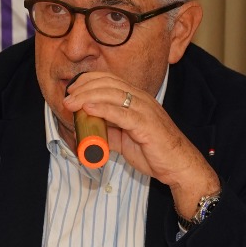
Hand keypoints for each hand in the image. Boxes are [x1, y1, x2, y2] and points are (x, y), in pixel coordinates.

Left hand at [63, 72, 218, 217]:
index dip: (88, 81)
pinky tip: (89, 108)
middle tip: (67, 99)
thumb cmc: (154, 151)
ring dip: (88, 96)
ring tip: (71, 103)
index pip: (109, 80)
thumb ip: (108, 131)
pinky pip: (121, 113)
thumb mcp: (125, 139)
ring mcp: (145, 110)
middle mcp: (141, 99)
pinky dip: (103, 109)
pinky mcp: (146, 124)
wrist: (178, 166)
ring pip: (113, 94)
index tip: (72, 91)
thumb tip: (87, 131)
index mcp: (137, 99)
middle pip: (108, 84)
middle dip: (84, 88)